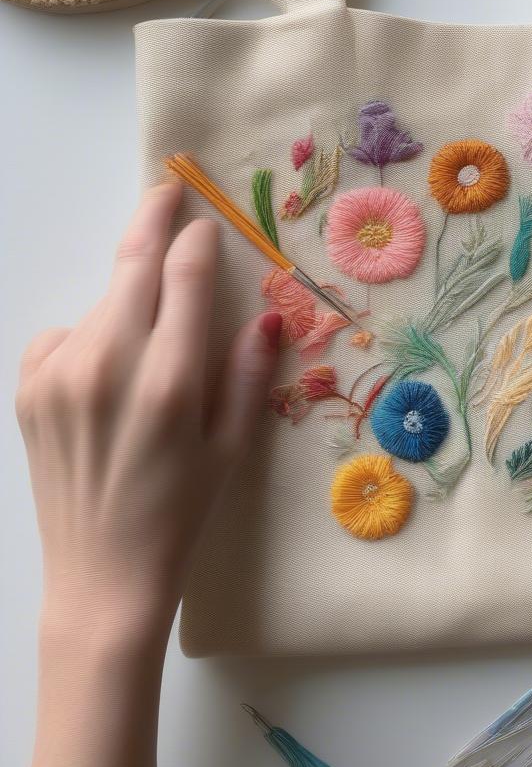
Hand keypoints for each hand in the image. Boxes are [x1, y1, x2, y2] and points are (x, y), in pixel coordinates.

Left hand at [16, 181, 281, 635]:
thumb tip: (268, 311)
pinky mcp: (28, 389)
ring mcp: (59, 374)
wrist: (102, 576)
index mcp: (171, 379)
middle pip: (132, 263)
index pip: (185, 275)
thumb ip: (250, 371)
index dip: (198, 240)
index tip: (206, 225)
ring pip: (102, 300)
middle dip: (153, 218)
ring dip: (128, 296)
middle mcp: (109, 364)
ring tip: (148, 342)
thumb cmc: (183, 511)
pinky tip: (104, 372)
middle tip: (167, 189)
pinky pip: (64, 332)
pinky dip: (88, 334)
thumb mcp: (233, 445)